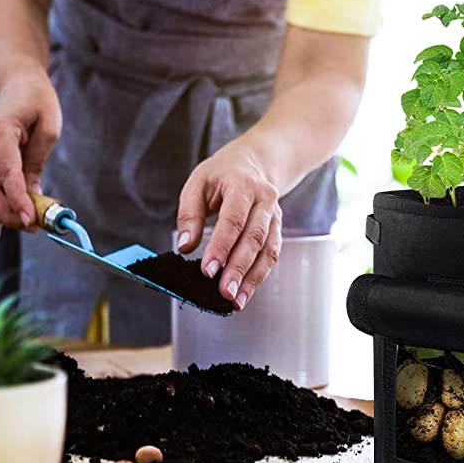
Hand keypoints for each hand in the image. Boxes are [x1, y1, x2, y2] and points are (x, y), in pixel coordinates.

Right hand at [0, 77, 61, 227]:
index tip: (29, 218)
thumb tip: (32, 194)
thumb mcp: (49, 129)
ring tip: (25, 222)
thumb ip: (37, 162)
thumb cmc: (37, 103)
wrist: (20, 86)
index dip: (16, 198)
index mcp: (1, 131)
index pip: (6, 172)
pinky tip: (10, 211)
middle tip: (32, 225)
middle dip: (6, 212)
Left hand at [177, 140, 281, 310]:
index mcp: (242, 185)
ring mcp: (274, 215)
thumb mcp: (198, 182)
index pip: (232, 220)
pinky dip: (260, 275)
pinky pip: (272, 254)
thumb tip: (186, 246)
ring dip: (253, 278)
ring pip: (268, 250)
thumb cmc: (223, 173)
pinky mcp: (277, 228)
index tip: (207, 270)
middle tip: (224, 292)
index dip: (221, 247)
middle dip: (238, 268)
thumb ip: (190, 214)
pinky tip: (247, 291)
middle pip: (254, 238)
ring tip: (236, 300)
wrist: (257, 162)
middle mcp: (264, 200)